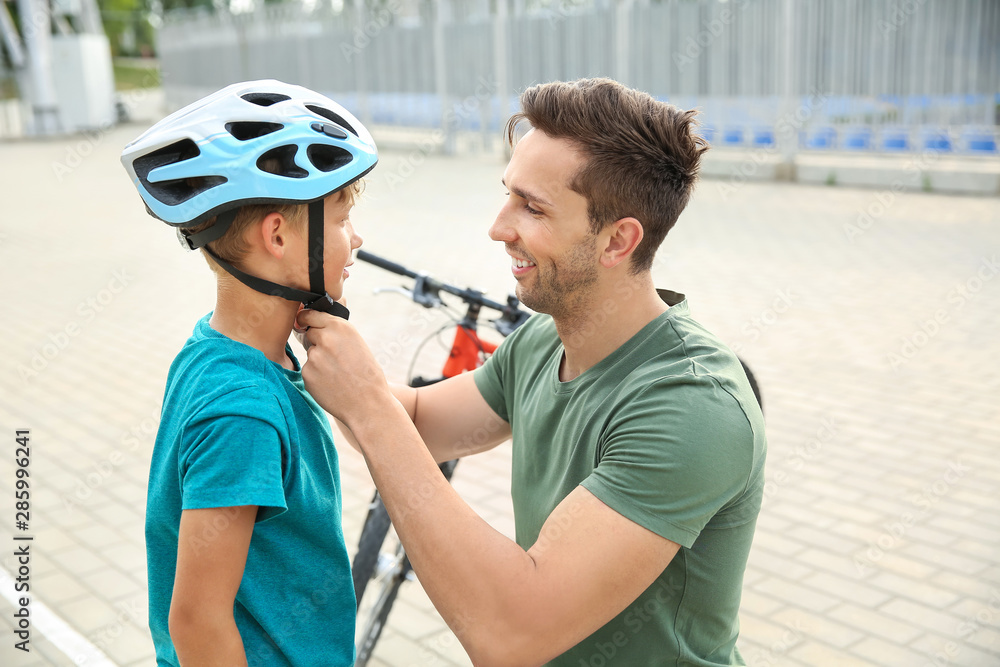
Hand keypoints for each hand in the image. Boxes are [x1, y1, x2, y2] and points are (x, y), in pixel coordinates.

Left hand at [295, 308, 391, 425]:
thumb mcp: (357, 344)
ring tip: (338, 374)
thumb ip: (337, 332)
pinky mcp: (307, 374)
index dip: (308, 320)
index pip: (310, 314)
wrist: (368, 404)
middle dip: (317, 342)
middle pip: (309, 334)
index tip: (306, 323)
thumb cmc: (367, 374)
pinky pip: (308, 371)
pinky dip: (317, 377)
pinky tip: (332, 384)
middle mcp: (326, 338)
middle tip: (334, 358)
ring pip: (311, 354)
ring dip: (319, 361)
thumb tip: (314, 318)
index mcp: (341, 327)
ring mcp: (315, 357)